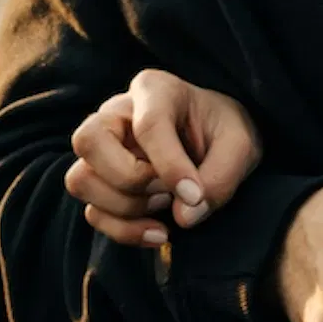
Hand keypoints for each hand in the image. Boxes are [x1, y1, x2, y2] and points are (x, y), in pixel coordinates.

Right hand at [65, 70, 261, 249]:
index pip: (147, 124)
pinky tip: (160, 231)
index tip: (195, 196)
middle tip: (168, 190)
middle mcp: (116, 114)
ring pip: (80, 180)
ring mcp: (102, 149)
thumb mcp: (242, 147)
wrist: (219, 145)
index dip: (170, 166)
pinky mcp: (100, 182)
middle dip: (129, 178)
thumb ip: (221, 178)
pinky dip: (124, 230)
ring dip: (125, 207)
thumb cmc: (226, 134)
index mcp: (155, 90)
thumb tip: (184, 217)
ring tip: (165, 205)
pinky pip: (92, 212)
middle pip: (88, 141)